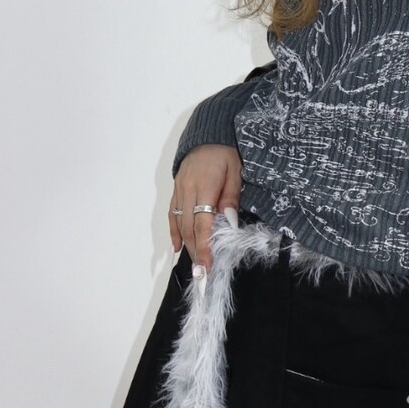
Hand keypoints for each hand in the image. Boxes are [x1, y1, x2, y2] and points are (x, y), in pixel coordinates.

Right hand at [170, 144, 242, 269]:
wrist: (208, 134)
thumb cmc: (226, 153)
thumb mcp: (235, 173)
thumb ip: (230, 199)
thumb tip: (228, 224)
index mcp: (204, 187)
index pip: (203, 224)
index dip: (204, 247)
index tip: (207, 266)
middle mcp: (187, 190)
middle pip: (189, 228)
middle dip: (196, 252)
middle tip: (202, 273)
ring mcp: (179, 190)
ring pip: (180, 223)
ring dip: (187, 245)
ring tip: (195, 264)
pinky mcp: (176, 190)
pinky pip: (172, 214)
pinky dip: (174, 231)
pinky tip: (177, 246)